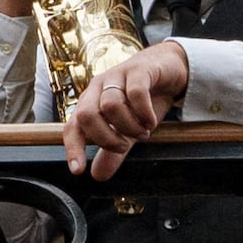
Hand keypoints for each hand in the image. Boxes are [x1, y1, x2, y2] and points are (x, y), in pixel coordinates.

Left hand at [61, 39, 199, 175]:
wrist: (169, 67)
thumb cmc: (145, 98)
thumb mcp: (128, 130)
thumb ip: (113, 153)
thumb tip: (97, 176)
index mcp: (90, 102)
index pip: (72, 126)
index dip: (73, 148)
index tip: (79, 170)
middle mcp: (98, 88)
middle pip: (86, 115)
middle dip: (106, 138)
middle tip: (125, 145)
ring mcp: (117, 76)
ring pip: (110, 105)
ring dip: (129, 126)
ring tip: (143, 132)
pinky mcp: (139, 70)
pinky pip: (136, 93)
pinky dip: (144, 113)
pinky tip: (151, 120)